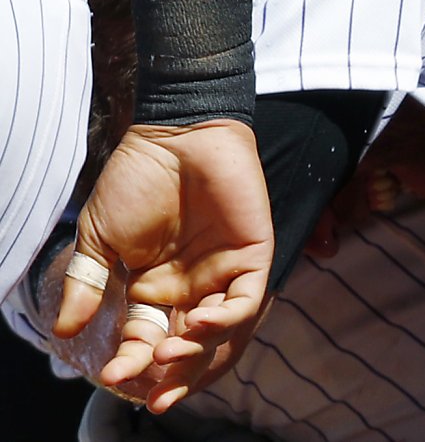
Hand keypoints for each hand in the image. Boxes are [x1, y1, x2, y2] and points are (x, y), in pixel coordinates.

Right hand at [56, 119, 273, 410]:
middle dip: (172, 377)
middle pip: (187, 349)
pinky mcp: (253, 252)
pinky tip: (199, 322)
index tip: (114, 378)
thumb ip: (88, 284)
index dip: (134, 365)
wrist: (175, 133)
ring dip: (197, 353)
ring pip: (219, 333)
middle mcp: (192, 289)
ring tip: (168, 357)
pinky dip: (227, 319)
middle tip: (154, 395)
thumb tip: (65, 332)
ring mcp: (224, 272)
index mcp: (155, 292)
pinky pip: (247, 299)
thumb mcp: (100, 238)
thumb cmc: (136, 181)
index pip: (147, 344)